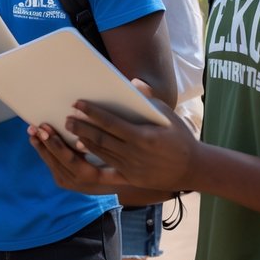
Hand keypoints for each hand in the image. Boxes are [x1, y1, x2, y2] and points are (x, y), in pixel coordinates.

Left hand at [27, 122, 126, 194]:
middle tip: (36, 126)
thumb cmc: (120, 163)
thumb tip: (83, 129)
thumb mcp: (115, 155)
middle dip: (45, 142)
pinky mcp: (65, 182)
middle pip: (57, 160)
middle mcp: (79, 183)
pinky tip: (37, 139)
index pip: (70, 160)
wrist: (120, 184)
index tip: (46, 129)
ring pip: (52, 163)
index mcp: (93, 177)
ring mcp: (70, 184)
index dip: (56, 144)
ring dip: (40, 146)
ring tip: (31, 131)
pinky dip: (44, 151)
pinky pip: (52, 165)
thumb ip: (99, 145)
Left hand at [65, 99, 199, 192]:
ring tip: (70, 130)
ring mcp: (132, 167)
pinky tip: (82, 147)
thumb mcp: (169, 116)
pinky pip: (106, 165)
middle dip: (82, 127)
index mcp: (144, 137)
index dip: (93, 113)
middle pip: (101, 138)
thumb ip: (149, 99)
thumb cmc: (181, 138)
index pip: (112, 122)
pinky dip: (93, 155)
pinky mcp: (130, 177)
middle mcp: (135, 153)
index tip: (78, 104)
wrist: (193, 169)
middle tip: (67, 118)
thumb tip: (133, 81)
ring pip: (101, 152)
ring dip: (84, 140)